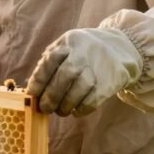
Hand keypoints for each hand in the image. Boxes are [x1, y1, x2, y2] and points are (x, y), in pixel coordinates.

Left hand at [27, 28, 142, 115]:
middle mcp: (84, 52)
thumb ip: (50, 62)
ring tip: (61, 111)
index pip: (50, 60)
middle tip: (45, 108)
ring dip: (66, 105)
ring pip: (80, 88)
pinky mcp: (111, 80)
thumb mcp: (67, 46)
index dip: (39, 79)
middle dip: (51, 96)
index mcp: (70, 42)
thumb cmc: (84, 52)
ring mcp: (99, 66)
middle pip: (65, 76)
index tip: (33, 93)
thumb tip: (31, 88)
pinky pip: (94, 99)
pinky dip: (82, 108)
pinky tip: (76, 111)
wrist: (121, 48)